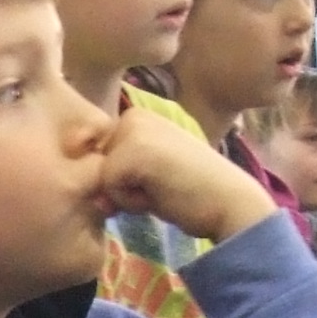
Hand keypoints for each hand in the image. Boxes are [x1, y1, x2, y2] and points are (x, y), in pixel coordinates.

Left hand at [95, 98, 275, 246]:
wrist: (228, 201)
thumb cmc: (190, 193)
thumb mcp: (145, 174)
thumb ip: (116, 172)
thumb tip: (88, 187)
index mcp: (135, 117)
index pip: (99, 159)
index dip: (121, 182)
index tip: (157, 181)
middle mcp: (132, 115)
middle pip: (95, 167)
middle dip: (121, 188)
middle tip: (160, 186)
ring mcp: (133, 129)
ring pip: (100, 177)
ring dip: (125, 196)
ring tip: (160, 189)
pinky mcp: (134, 150)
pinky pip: (109, 188)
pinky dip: (131, 201)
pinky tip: (160, 193)